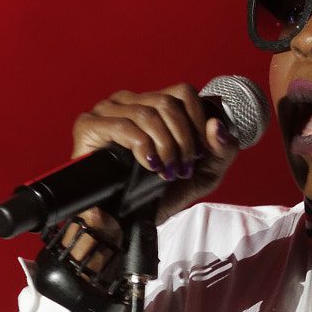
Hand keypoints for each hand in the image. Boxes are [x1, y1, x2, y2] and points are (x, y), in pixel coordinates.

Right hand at [68, 84, 240, 233]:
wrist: (131, 219)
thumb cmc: (165, 192)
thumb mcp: (206, 173)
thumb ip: (222, 149)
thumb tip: (217, 125)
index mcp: (156, 106)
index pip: (183, 92)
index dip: (198, 120)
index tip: (201, 152)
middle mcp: (131, 101)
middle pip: (168, 102)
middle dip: (184, 139)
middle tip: (183, 167)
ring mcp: (107, 110)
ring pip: (147, 112)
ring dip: (165, 145)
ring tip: (166, 170)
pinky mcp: (89, 125)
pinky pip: (122, 125)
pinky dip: (142, 146)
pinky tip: (149, 164)